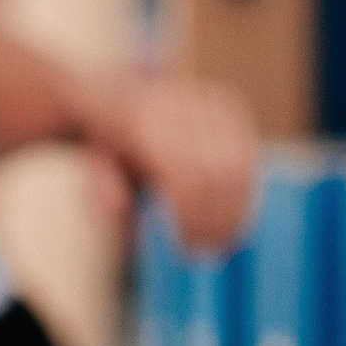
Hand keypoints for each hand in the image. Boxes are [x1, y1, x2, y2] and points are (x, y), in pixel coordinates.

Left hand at [82, 73, 258, 253]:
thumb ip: (106, 190)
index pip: (185, 178)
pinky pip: (248, 154)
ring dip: (238, 210)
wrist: (120, 94)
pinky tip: (236, 215)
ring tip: (225, 240)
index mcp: (143, 123)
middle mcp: (181, 110)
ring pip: (239, 167)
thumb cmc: (111, 143)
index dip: (192, 217)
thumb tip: (122, 218)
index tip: (187, 249)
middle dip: (217, 219)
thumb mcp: (97, 166)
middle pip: (216, 175)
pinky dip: (247, 189)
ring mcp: (208, 105)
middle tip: (209, 251)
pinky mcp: (229, 108)